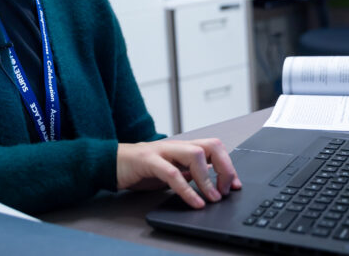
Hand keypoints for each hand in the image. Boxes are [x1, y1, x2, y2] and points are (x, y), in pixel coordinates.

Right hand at [116, 138, 241, 208]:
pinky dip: (187, 190)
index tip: (235, 186)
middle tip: (226, 190)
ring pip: (195, 155)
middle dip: (225, 168)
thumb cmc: (141, 168)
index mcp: (183, 148)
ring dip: (208, 180)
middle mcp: (176, 146)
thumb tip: (210, 183)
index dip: (229, 166)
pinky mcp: (149, 160)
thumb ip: (189, 173)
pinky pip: (173, 173)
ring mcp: (163, 151)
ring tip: (213, 198)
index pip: (215, 148)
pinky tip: (195, 202)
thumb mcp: (171, 171)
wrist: (112, 163)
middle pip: (211, 146)